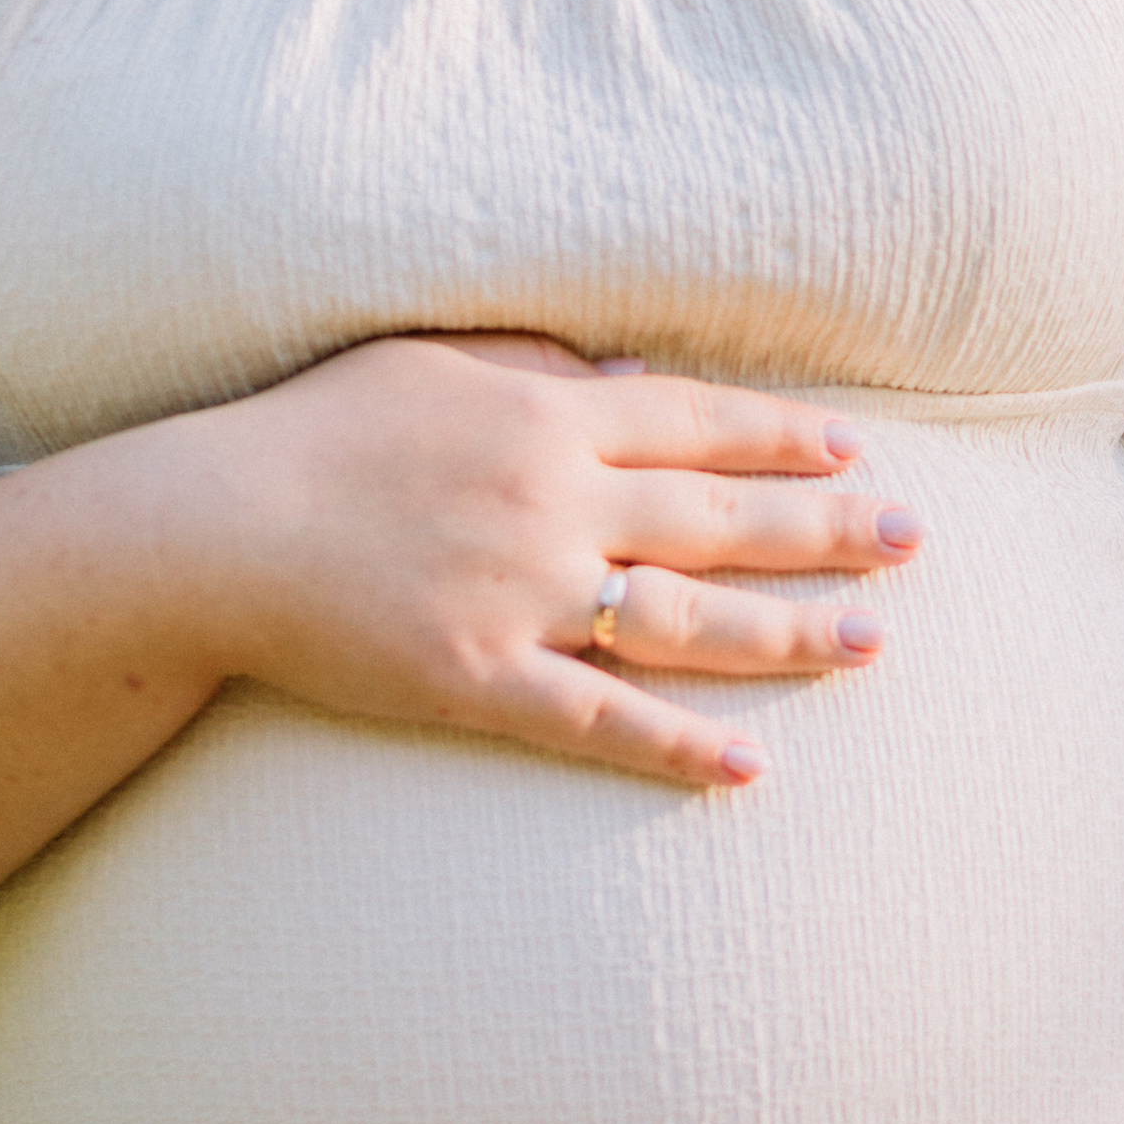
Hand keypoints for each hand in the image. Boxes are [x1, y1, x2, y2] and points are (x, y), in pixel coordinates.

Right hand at [170, 335, 920, 788]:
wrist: (208, 530)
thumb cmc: (312, 433)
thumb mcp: (431, 361)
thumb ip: (540, 361)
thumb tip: (632, 373)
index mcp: (545, 415)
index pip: (698, 423)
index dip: (785, 440)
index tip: (859, 454)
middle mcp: (554, 501)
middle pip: (720, 517)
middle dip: (828, 529)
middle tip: (915, 540)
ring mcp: (521, 596)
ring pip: (685, 619)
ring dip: (786, 632)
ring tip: (869, 642)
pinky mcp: (478, 681)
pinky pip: (598, 720)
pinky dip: (677, 744)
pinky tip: (749, 762)